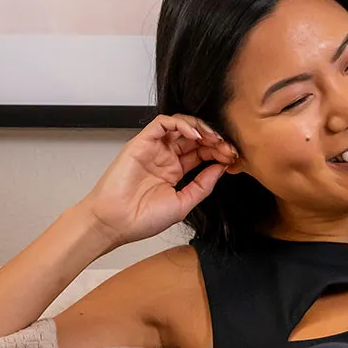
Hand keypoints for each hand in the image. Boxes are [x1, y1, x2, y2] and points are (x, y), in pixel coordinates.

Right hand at [76, 115, 239, 248]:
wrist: (115, 223)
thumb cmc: (142, 219)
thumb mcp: (183, 204)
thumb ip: (203, 185)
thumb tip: (221, 168)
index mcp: (175, 171)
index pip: (201, 152)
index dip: (218, 152)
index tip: (232, 157)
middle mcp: (165, 157)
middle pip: (194, 138)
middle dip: (214, 139)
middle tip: (227, 147)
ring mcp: (153, 149)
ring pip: (181, 126)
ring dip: (201, 128)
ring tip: (213, 139)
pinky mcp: (141, 142)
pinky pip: (162, 124)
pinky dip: (181, 124)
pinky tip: (195, 135)